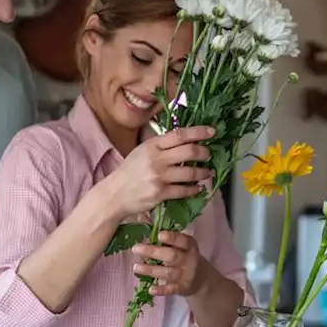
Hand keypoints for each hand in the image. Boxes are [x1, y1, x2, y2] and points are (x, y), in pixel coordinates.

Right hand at [100, 126, 214, 219]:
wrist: (115, 194)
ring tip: (208, 172)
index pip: (179, 135)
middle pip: (189, 151)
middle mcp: (156, 159)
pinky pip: (184, 190)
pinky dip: (194, 189)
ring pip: (190, 173)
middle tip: (209, 155)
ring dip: (203, 172)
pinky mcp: (160, 193)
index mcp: (152, 146)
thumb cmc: (130, 171)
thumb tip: (185, 140)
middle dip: (204, 152)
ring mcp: (159, 177)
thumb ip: (161, 146)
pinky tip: (198, 188)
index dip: (198, 132)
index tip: (212, 132)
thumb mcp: (142, 152)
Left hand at [132, 231, 206, 296]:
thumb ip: (167, 238)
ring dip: (151, 270)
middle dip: (153, 252)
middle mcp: (190, 260)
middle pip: (172, 255)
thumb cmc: (186, 258)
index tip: (159, 235)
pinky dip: (161, 290)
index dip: (172, 238)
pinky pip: (171, 289)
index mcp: (190, 247)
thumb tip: (142, 219)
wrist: (203, 281)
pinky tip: (150, 290)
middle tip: (135, 248)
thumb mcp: (183, 247)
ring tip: (136, 267)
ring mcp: (186, 275)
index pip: (183, 241)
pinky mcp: (183, 288)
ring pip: (168, 272)